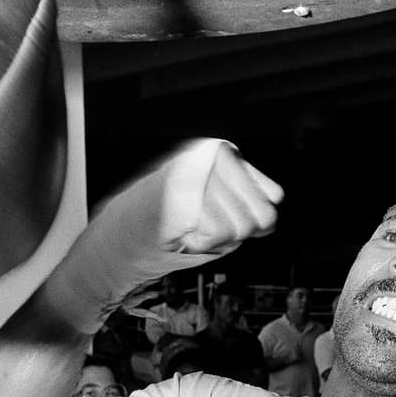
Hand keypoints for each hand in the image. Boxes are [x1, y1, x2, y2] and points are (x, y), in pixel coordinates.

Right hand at [56, 140, 282, 333]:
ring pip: (241, 228)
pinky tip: (183, 233)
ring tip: (192, 228)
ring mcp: (198, 175)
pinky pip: (217, 235)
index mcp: (222, 151)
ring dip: (218, 239)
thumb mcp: (215, 196)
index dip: (257, 221)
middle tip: (206, 225)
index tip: (226, 217)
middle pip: (262, 217)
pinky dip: (202, 244)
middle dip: (237, 233)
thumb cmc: (171, 219)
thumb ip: (248, 193)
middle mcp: (212, 156)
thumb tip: (275, 200)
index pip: (274, 200)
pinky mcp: (181, 198)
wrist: (120, 236)